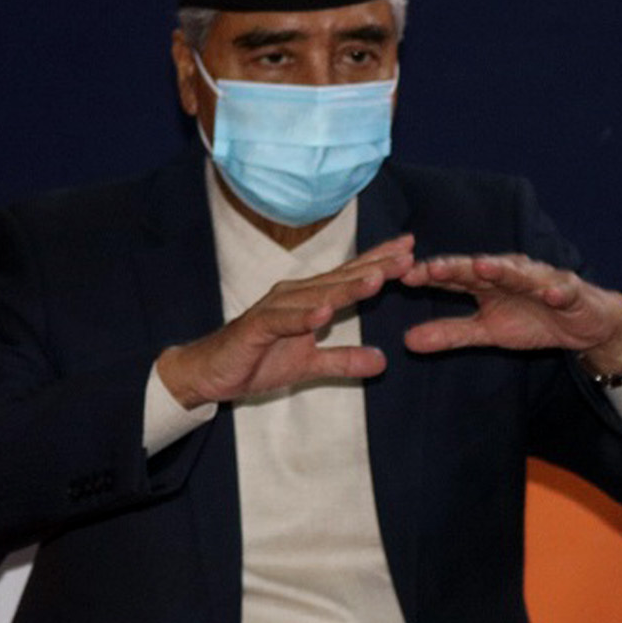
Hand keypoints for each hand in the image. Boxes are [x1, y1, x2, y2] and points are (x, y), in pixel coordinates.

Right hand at [156, 235, 415, 408]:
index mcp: (308, 299)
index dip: (379, 262)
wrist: (210, 372)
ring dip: (347, 288)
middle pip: (340, 278)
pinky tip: (324, 314)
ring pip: (316, 295)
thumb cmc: (257, 360)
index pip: (349, 277)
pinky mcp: (256, 327)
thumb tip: (382, 361)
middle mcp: (294, 295)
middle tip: (408, 255)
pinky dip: (303, 317)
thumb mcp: (309, 366)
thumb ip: (344, 361)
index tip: (411, 249)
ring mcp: (275, 308)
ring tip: (377, 279)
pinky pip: (282, 321)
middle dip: (375, 266)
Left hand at [399, 253, 621, 371]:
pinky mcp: (569, 291)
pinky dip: (557, 291)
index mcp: (486, 281)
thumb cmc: (532, 320)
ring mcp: (540, 279)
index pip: (454, 275)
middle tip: (433, 267)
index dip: (430, 275)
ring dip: (502, 269)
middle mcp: (509, 272)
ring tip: (484, 266)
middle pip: (480, 268)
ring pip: (519, 273)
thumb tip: (407, 341)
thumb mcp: (487, 332)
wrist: (582, 323)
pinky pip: (562, 291)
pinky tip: (551, 294)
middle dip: (457, 267)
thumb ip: (450, 333)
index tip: (404, 277)